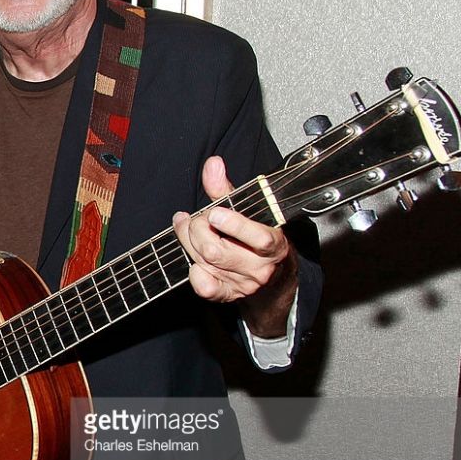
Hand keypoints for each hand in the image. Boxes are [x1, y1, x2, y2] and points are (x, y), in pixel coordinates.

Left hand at [173, 156, 296, 335]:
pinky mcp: (228, 295)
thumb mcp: (247, 210)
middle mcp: (260, 267)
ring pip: (205, 262)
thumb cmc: (255, 236)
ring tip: (187, 228)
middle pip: (216, 250)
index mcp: (273, 244)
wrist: (271, 275)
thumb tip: (213, 164)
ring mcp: (243, 284)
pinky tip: (194, 259)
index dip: (233, 224)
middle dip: (196, 229)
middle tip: (192, 218)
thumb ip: (226, 188)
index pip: (258, 237)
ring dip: (188, 242)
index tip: (215, 213)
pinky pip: (204, 287)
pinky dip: (194, 272)